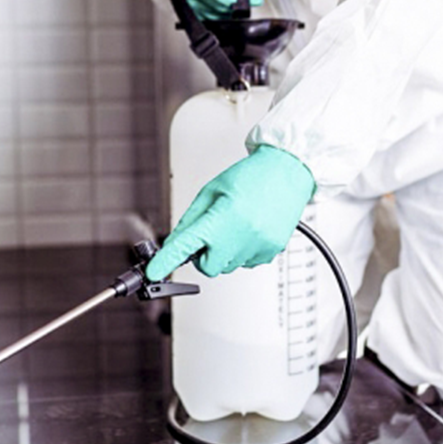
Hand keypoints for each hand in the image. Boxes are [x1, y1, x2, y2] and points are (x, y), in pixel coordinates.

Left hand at [147, 145, 314, 279]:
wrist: (287, 171)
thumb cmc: (252, 176)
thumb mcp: (212, 191)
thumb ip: (191, 220)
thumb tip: (175, 242)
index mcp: (222, 218)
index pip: (186, 246)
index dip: (167, 261)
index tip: (154, 272)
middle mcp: (240, 236)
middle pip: (208, 267)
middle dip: (203, 255)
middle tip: (208, 236)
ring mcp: (258, 246)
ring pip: (228, 265)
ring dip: (224, 252)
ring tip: (236, 224)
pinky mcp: (271, 251)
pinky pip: (247, 262)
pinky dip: (243, 251)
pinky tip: (250, 229)